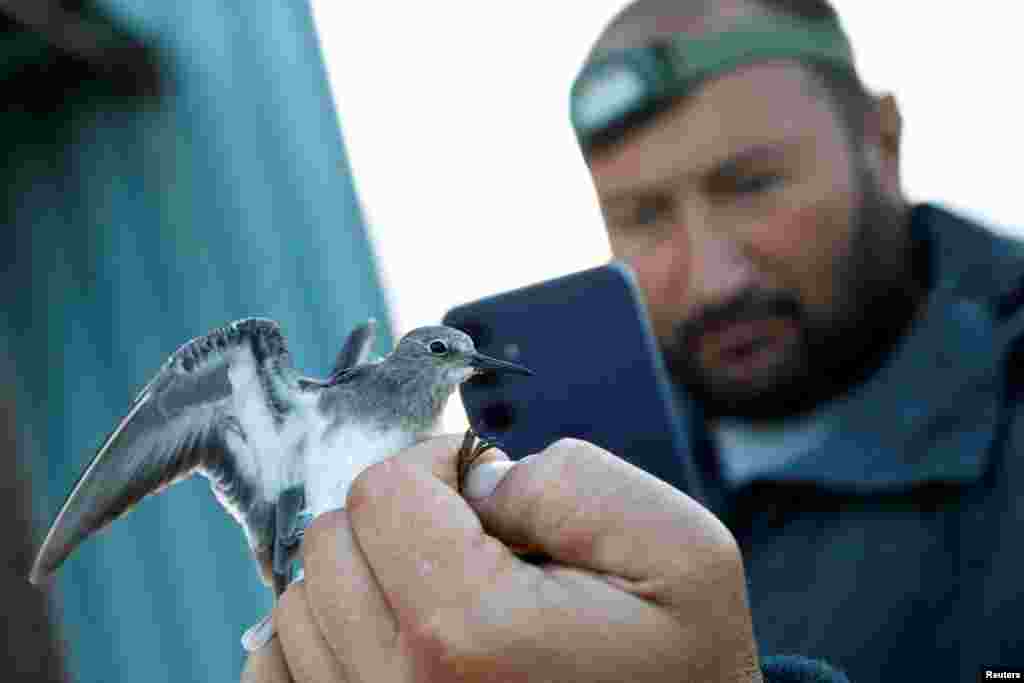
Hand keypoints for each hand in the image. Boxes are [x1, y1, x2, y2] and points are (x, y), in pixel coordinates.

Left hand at [242, 435, 762, 682]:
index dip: (438, 465)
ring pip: (297, 605)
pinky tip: (389, 636)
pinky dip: (321, 636)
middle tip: (469, 542)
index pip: (381, 492)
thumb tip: (473, 480)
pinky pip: (278, 671)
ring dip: (361, 575)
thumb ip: (569, 483)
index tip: (483, 490)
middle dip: (397, 516)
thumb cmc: (680, 667)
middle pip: (328, 543)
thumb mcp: (680, 551)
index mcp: (470, 631)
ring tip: (440, 594)